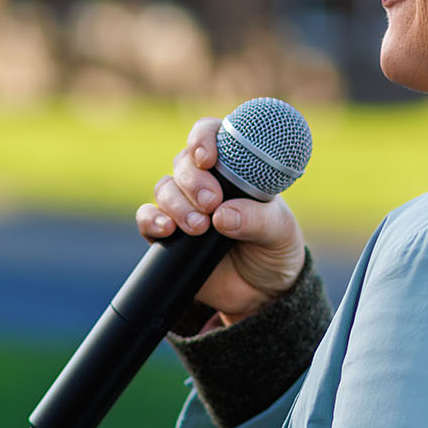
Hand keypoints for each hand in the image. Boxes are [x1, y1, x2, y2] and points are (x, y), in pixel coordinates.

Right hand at [135, 116, 305, 325]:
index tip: (207, 158)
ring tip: (200, 227)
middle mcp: (205, 182)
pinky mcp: (168, 235)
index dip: (204, 138)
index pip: (212, 135)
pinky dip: (152, 220)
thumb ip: (257, 220)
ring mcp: (184, 206)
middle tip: (212, 203)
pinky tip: (167, 230)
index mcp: (234, 168)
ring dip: (178, 205)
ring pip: (164, 188)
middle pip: (184, 163)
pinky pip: (148, 218)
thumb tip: (222, 216)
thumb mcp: (279, 232)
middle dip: (194, 181)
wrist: (262, 292)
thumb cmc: (275, 249)